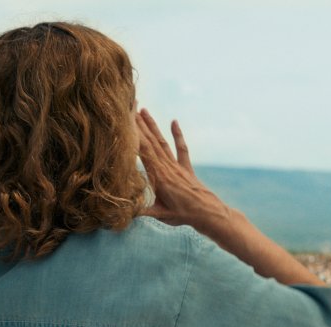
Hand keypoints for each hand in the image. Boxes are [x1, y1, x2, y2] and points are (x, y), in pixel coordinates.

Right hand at [135, 108, 231, 238]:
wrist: (207, 213)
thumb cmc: (182, 215)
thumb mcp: (159, 215)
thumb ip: (141, 211)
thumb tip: (123, 211)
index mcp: (158, 176)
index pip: (142, 150)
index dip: (133, 134)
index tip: (125, 120)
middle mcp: (166, 166)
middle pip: (150, 141)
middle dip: (139, 123)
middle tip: (130, 107)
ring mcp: (176, 166)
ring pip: (161, 142)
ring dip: (152, 125)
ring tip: (143, 110)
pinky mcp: (185, 168)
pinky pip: (181, 148)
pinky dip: (177, 135)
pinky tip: (174, 121)